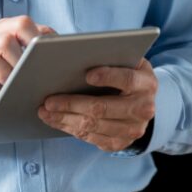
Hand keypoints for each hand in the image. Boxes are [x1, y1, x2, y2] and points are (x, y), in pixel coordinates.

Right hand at [0, 16, 54, 115]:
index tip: (62, 57)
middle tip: (44, 64)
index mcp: (3, 31)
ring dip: (20, 61)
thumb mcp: (5, 68)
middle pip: (21, 23)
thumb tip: (56, 69)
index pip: (32, 26)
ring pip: (6, 39)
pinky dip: (3, 72)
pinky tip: (6, 84)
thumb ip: (23, 61)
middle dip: (37, 42)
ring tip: (24, 78)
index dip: (49, 39)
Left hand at [38, 59, 157, 152]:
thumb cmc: (127, 73)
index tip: (87, 74)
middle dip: (72, 104)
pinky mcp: (122, 143)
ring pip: (94, 126)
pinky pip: (92, 138)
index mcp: (146, 83)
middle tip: (49, 101)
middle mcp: (144, 108)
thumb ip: (109, 54)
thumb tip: (71, 48)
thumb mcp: (127, 60)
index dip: (108, 77)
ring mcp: (133, 130)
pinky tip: (57, 121)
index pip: (127, 80)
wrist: (144, 101)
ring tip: (45, 112)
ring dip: (65, 119)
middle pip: (103, 108)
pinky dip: (71, 129)